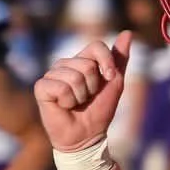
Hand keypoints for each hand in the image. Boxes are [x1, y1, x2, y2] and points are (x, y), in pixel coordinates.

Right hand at [35, 31, 130, 151]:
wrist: (87, 136)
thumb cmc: (99, 111)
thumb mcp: (115, 83)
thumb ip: (119, 59)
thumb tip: (127, 32)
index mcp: (81, 60)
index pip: (96, 46)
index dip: (106, 62)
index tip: (109, 78)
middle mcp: (64, 64)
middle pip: (87, 64)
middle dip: (93, 86)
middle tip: (86, 98)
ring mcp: (51, 75)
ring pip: (74, 77)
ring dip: (80, 96)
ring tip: (75, 103)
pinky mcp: (41, 88)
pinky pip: (60, 87)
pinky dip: (68, 101)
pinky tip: (64, 106)